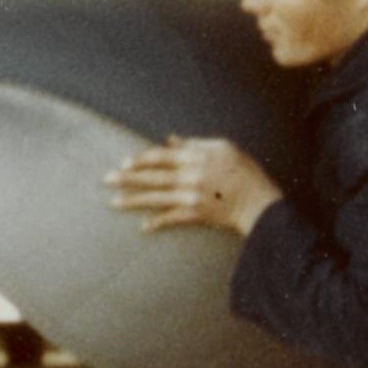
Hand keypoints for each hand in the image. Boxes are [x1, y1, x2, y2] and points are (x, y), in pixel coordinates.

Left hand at [108, 138, 281, 238]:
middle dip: (127, 178)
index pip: (161, 156)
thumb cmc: (245, 172)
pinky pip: (172, 219)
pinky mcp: (197, 215)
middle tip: (106, 179)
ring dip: (133, 200)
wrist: (260, 203)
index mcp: (196, 157)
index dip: (140, 159)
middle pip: (153, 176)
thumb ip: (194, 144)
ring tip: (113, 202)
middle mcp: (191, 177)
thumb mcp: (223, 148)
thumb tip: (169, 141)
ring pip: (156, 198)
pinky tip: (142, 227)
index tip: (123, 162)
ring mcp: (192, 197)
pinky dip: (157, 223)